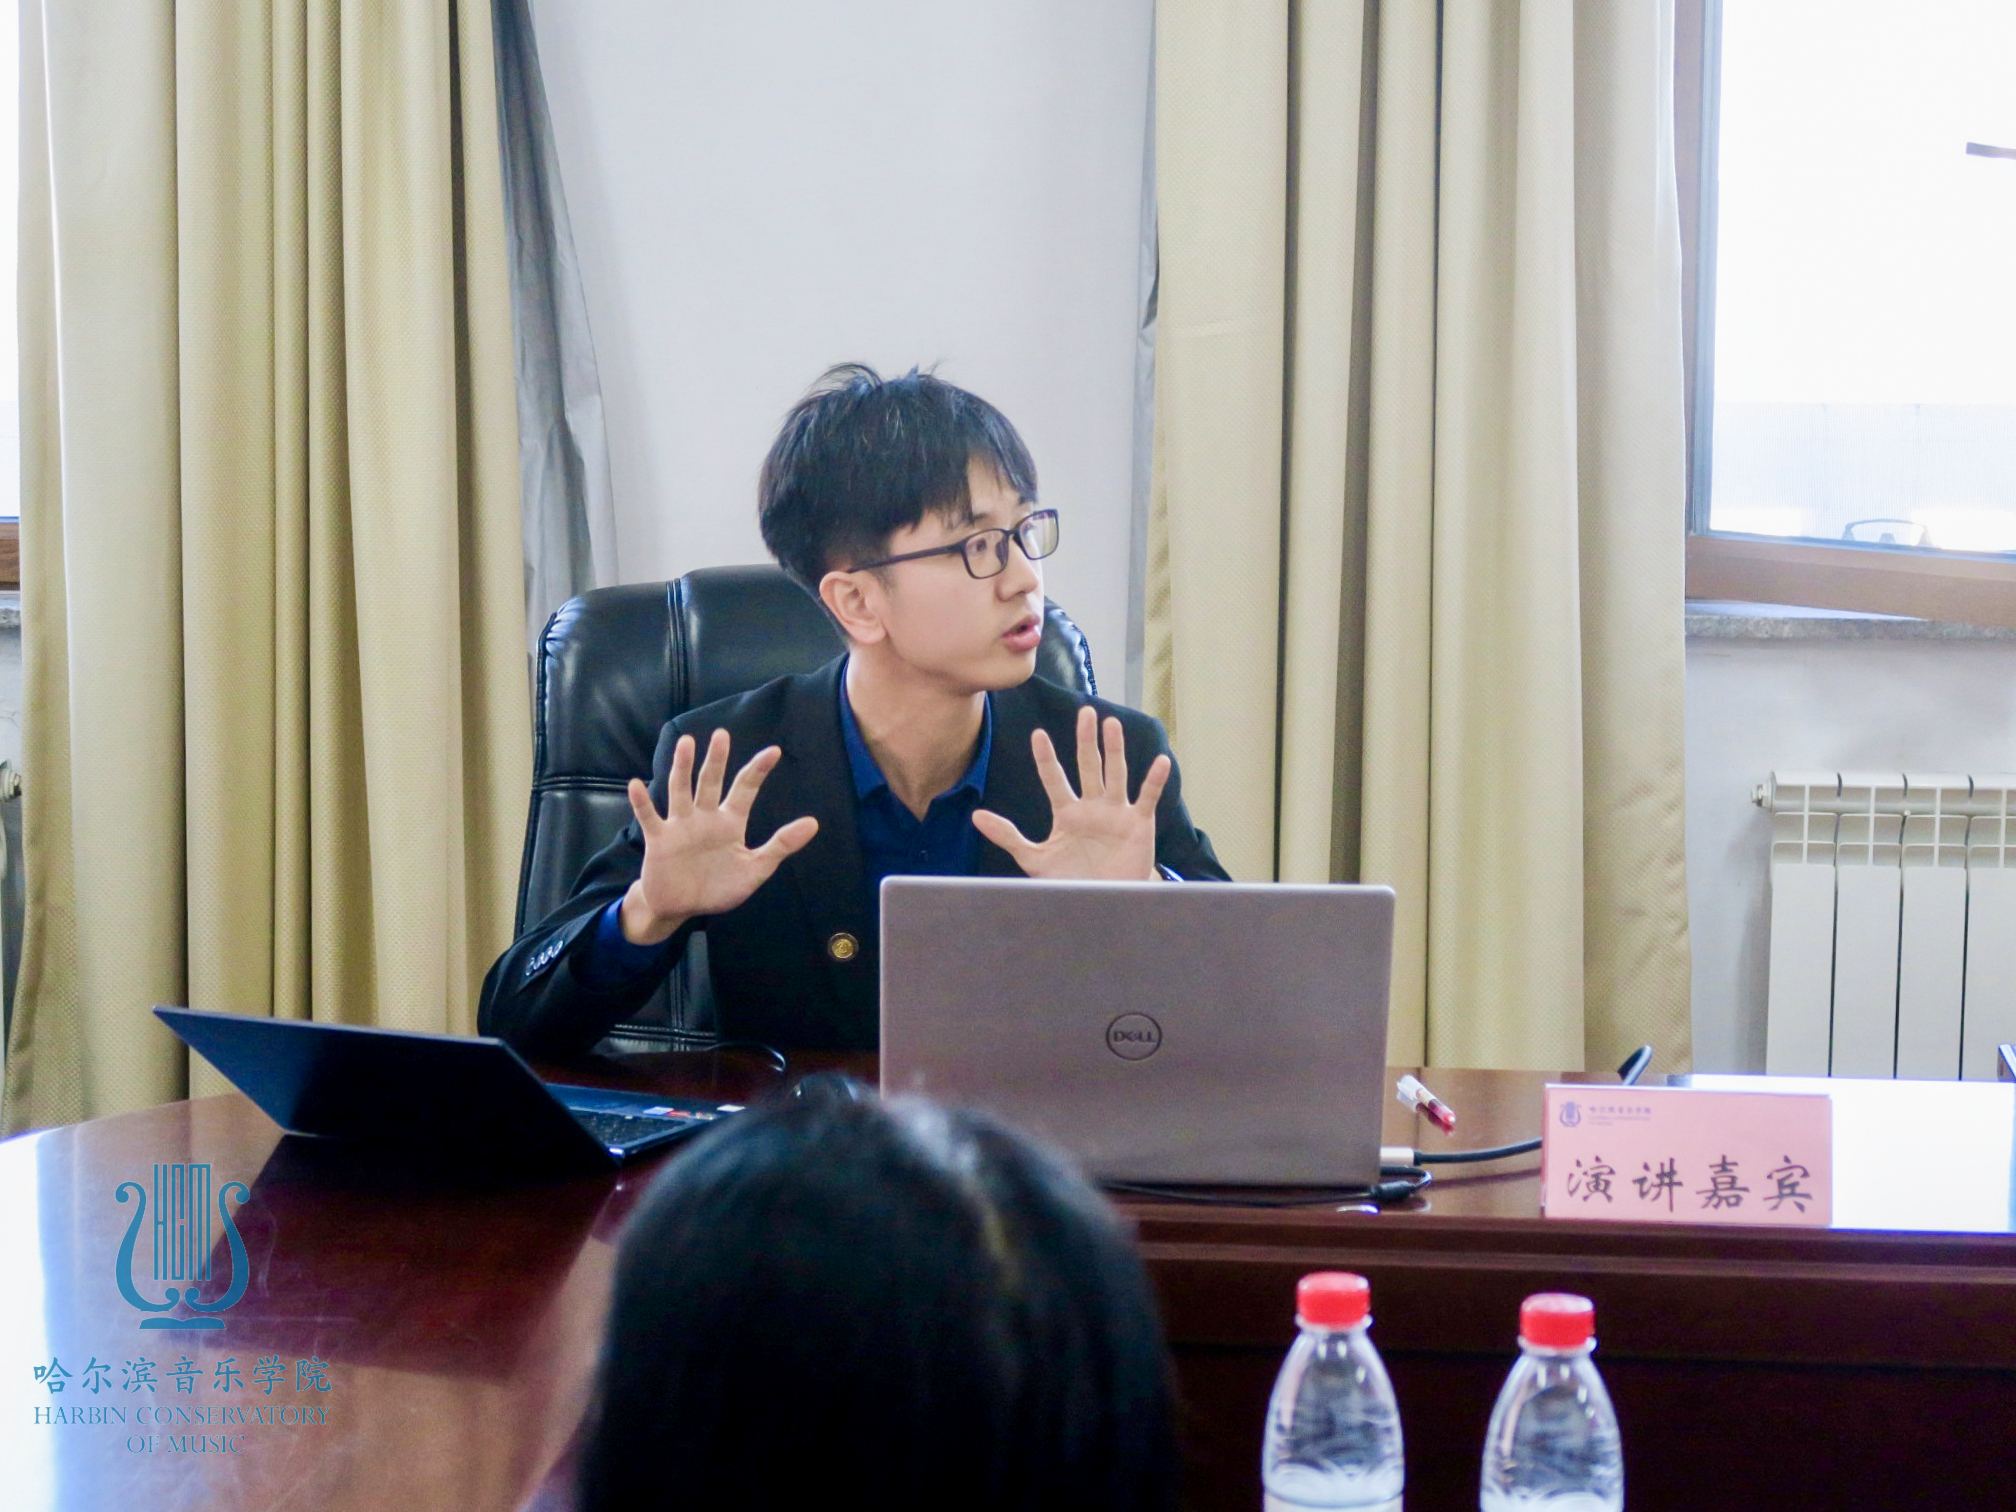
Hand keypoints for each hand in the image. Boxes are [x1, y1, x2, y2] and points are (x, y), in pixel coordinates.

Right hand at [619, 730, 818, 944]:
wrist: (682, 908)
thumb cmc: (718, 887)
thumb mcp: (755, 869)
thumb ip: (781, 845)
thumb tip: (813, 823)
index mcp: (730, 822)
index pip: (745, 790)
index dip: (758, 771)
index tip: (773, 751)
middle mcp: (704, 818)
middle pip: (711, 782)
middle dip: (716, 759)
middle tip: (722, 734)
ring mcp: (680, 826)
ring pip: (680, 791)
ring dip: (682, 768)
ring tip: (687, 743)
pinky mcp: (659, 840)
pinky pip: (649, 817)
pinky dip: (642, 802)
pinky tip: (636, 783)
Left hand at [972, 706, 1170, 880]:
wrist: (1103, 902)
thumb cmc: (1070, 878)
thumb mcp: (1035, 859)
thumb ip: (1008, 836)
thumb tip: (975, 816)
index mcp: (1066, 812)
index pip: (1054, 779)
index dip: (1047, 758)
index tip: (1037, 735)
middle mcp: (1092, 806)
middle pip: (1088, 766)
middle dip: (1086, 740)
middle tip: (1086, 712)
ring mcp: (1116, 812)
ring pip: (1115, 774)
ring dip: (1115, 750)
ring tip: (1112, 724)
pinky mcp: (1138, 824)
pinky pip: (1147, 798)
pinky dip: (1154, 781)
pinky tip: (1160, 761)